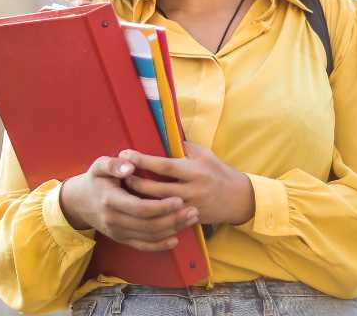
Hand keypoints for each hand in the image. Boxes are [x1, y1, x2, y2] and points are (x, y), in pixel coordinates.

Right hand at [58, 155, 199, 251]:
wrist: (79, 202)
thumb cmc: (95, 179)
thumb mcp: (99, 166)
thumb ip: (114, 164)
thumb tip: (130, 165)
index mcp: (110, 200)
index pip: (140, 208)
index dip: (161, 206)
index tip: (179, 199)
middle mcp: (114, 220)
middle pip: (148, 225)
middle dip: (173, 219)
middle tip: (193, 210)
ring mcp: (117, 232)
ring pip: (149, 236)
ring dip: (172, 230)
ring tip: (191, 219)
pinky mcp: (121, 239)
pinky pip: (142, 246)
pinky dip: (160, 245)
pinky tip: (175, 239)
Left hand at [119, 142, 255, 225]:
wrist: (238, 199)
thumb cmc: (218, 172)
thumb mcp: (204, 154)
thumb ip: (183, 147)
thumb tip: (160, 136)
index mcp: (194, 170)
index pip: (164, 165)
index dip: (143, 160)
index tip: (125, 154)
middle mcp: (192, 190)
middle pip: (157, 189)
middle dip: (135, 182)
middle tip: (118, 175)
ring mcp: (190, 207)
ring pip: (158, 206)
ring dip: (139, 199)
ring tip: (123, 191)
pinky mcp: (189, 220)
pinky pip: (166, 218)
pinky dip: (151, 213)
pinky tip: (137, 208)